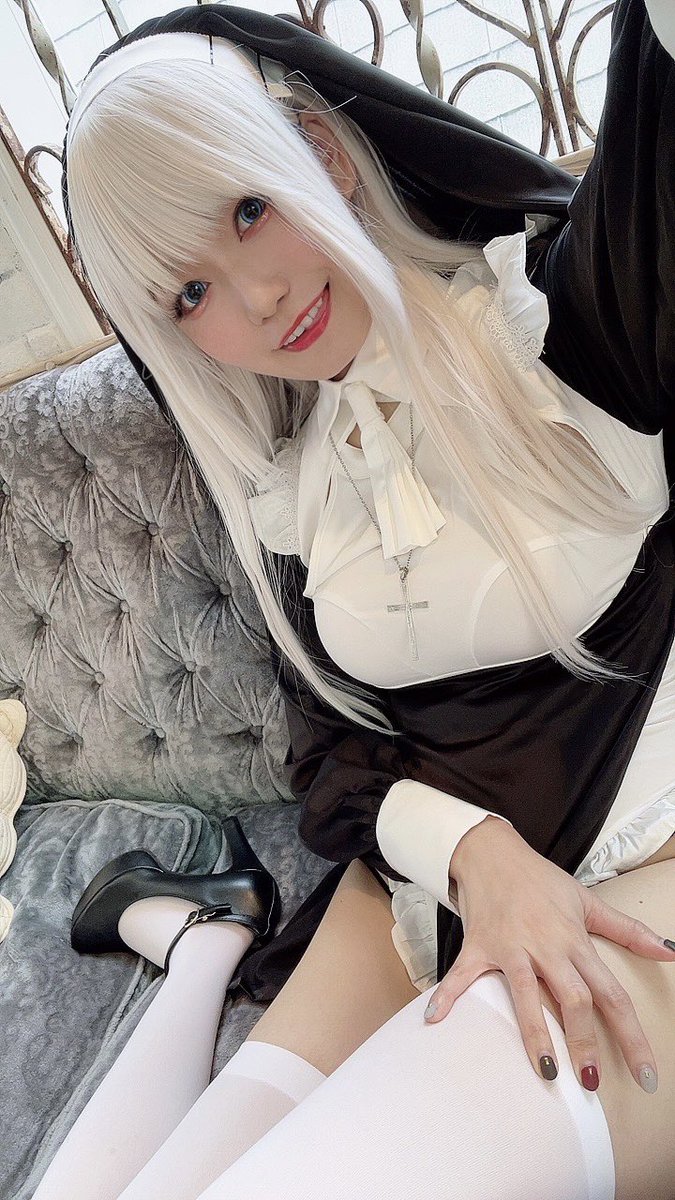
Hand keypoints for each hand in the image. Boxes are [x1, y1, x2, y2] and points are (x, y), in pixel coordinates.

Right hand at [424, 816, 674, 1091]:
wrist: (492, 851)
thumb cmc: (540, 879)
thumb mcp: (587, 901)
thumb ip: (628, 930)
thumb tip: (670, 952)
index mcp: (575, 941)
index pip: (612, 994)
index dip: (632, 1036)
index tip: (646, 1074)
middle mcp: (546, 947)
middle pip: (573, 999)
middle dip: (585, 1043)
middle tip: (592, 1084)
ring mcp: (510, 947)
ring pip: (525, 994)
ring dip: (535, 1035)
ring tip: (546, 1072)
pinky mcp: (478, 944)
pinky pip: (462, 973)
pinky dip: (448, 994)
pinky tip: (435, 1019)